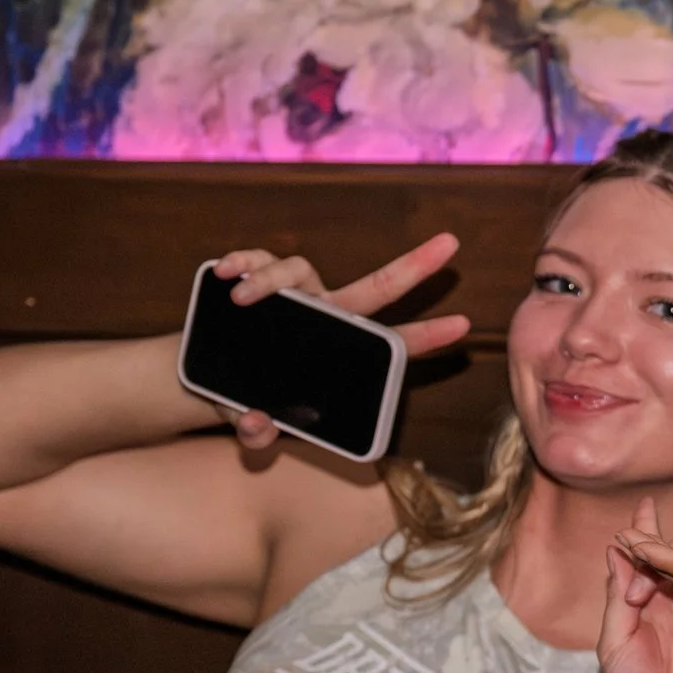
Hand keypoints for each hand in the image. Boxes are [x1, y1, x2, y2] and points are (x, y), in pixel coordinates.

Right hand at [206, 234, 470, 450]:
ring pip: (300, 270)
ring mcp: (297, 294)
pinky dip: (243, 264)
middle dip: (416, 265)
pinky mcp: (257, 278)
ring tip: (243, 298)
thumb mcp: (253, 422)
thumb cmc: (249, 397)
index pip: (391, 343)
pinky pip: (257, 262)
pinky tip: (227, 274)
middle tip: (452, 243)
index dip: (426, 336)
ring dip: (271, 280)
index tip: (462, 325)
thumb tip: (255, 429)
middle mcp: (328, 313)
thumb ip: (257, 430)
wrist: (210, 377)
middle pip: (378, 286)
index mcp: (341, 348)